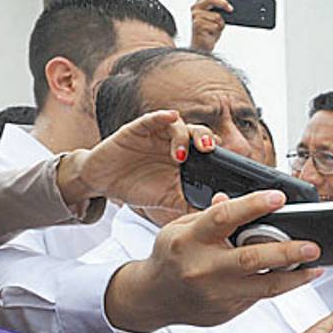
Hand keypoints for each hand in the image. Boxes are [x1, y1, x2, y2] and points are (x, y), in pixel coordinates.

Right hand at [57, 110, 218, 210]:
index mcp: (187, 159)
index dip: (220, 154)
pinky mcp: (137, 129)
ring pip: (178, 126)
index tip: (230, 163)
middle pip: (198, 133)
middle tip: (209, 150)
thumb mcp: (166, 199)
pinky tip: (170, 116)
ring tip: (182, 155)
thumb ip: (188, 203)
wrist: (102, 182)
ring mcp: (157, 135)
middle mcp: (175, 143)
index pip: (208, 151)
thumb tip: (213, 216)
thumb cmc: (137, 187)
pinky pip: (153, 118)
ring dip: (183, 137)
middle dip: (206, 139)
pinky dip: (162, 116)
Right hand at [105, 190, 323, 332]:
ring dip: (296, 277)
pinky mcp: (226, 310)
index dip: (253, 205)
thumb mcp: (182, 228)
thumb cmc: (172, 255)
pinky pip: (260, 296)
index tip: (280, 198)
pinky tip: (297, 276)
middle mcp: (202, 268)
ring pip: (264, 287)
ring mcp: (215, 293)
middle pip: (252, 259)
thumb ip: (212, 216)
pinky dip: (281, 286)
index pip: (224, 218)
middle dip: (288, 252)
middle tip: (313, 246)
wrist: (153, 297)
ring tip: (317, 266)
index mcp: (188, 240)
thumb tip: (234, 198)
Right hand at [190, 0, 230, 51]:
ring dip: (220, 24)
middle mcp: (195, 9)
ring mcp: (195, 16)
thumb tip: (231, 8)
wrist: (202, 46)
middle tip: (231, 9)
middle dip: (223, 2)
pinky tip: (211, 34)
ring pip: (216, 16)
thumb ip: (219, 11)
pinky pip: (215, 25)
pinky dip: (217, 31)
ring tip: (215, 29)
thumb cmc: (209, 33)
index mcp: (200, 5)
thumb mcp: (216, 19)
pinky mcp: (197, 25)